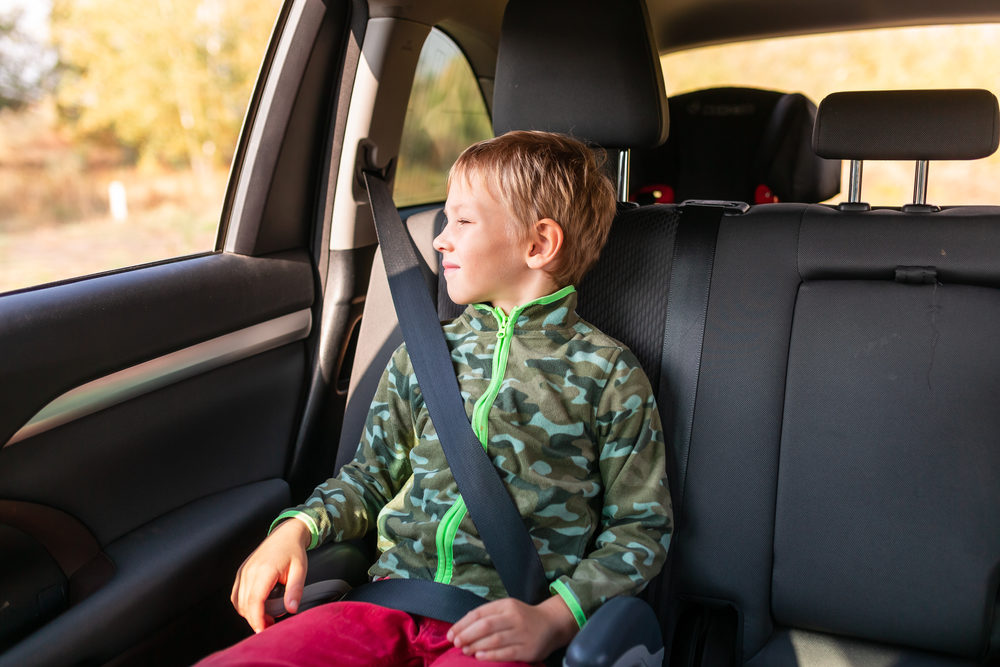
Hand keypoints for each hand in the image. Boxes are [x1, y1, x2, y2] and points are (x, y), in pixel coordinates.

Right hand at [230, 518, 311, 632]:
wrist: (285, 534)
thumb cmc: (293, 551)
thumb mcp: (300, 569)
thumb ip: (295, 590)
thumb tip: (292, 608)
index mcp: (264, 570)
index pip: (255, 601)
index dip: (257, 619)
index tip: (264, 630)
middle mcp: (250, 571)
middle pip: (245, 605)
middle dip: (256, 620)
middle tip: (271, 625)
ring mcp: (243, 571)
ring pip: (239, 602)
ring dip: (250, 613)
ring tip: (266, 616)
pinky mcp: (241, 572)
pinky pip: (236, 595)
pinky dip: (244, 605)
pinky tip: (257, 607)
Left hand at [447, 595, 578, 662]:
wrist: (552, 624)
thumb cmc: (523, 618)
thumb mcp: (507, 609)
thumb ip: (488, 616)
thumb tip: (462, 628)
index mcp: (506, 605)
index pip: (479, 613)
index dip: (462, 624)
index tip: (451, 634)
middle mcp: (514, 617)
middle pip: (485, 625)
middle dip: (467, 635)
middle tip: (456, 643)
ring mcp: (522, 633)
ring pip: (495, 639)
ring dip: (476, 646)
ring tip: (465, 650)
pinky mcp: (529, 649)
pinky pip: (507, 652)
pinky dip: (491, 655)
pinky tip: (480, 657)